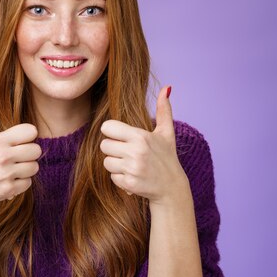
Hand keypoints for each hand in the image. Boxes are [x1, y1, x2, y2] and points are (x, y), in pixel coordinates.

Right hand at [0, 91, 41, 210]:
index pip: (31, 131)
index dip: (27, 136)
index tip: (17, 142)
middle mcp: (2, 156)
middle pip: (36, 150)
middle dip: (28, 154)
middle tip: (16, 157)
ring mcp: (5, 174)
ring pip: (35, 167)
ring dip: (26, 169)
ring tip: (12, 169)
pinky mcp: (9, 189)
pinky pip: (29, 182)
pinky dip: (21, 183)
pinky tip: (9, 181)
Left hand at [100, 86, 187, 206]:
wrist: (172, 188)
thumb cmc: (167, 157)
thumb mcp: (167, 133)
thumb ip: (164, 110)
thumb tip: (166, 88)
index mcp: (141, 136)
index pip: (107, 127)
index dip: (112, 132)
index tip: (121, 136)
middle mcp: (135, 152)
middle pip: (104, 145)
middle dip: (114, 149)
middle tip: (128, 152)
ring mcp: (132, 168)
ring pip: (106, 162)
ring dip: (116, 164)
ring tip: (131, 164)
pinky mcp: (129, 184)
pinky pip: (112, 177)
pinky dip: (120, 178)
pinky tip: (133, 176)